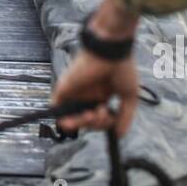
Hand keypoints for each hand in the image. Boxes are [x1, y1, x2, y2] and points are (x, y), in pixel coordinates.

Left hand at [52, 0, 139, 136]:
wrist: (111, 50)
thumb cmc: (122, 68)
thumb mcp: (129, 97)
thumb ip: (125, 117)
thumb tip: (118, 135)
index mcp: (101, 95)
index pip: (97, 118)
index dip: (104, 124)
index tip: (112, 120)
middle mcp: (86, 95)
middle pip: (85, 121)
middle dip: (95, 124)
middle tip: (103, 114)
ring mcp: (75, 92)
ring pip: (71, 118)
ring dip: (82, 123)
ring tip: (94, 114)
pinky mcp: (63, 88)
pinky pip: (57, 109)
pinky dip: (66, 118)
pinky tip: (78, 118)